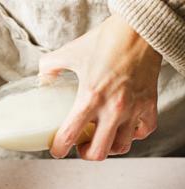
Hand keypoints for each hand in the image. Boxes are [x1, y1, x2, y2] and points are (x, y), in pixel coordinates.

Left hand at [39, 14, 161, 159]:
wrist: (139, 30)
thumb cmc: (105, 40)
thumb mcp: (69, 53)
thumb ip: (50, 67)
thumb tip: (42, 80)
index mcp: (90, 97)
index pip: (70, 135)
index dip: (59, 149)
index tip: (56, 150)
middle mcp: (113, 108)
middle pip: (98, 152)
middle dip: (84, 154)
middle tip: (79, 146)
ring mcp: (133, 109)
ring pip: (121, 147)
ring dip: (108, 147)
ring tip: (100, 139)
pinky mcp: (150, 105)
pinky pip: (144, 132)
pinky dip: (133, 135)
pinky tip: (123, 128)